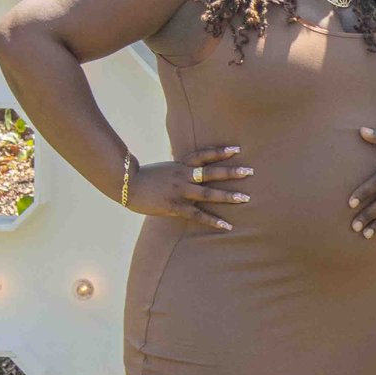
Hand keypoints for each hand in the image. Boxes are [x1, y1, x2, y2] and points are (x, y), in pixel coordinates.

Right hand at [128, 144, 249, 230]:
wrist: (126, 185)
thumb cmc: (145, 177)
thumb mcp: (164, 168)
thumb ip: (178, 167)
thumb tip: (188, 163)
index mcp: (180, 165)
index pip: (203, 155)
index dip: (220, 152)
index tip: (237, 149)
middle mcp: (183, 176)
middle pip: (211, 172)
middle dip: (231, 172)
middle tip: (249, 171)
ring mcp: (180, 191)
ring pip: (208, 193)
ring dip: (228, 196)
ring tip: (246, 198)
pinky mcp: (175, 207)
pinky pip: (198, 215)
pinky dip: (213, 220)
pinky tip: (227, 225)